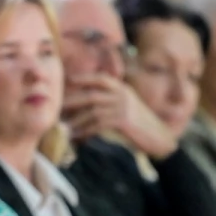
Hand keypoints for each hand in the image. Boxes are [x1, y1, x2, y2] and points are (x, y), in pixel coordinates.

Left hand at [63, 74, 177, 158]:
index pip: (101, 79)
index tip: (69, 80)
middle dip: (72, 101)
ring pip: (92, 111)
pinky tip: (77, 136)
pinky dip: (85, 131)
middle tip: (57, 108)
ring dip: (76, 120)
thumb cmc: (141, 124)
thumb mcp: (128, 106)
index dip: (84, 78)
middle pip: (91, 95)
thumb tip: (90, 103)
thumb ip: (112, 101)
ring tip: (63, 127)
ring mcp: (123, 108)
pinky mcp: (123, 122)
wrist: (159, 137)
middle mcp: (122, 95)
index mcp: (122, 89)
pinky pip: (98, 125)